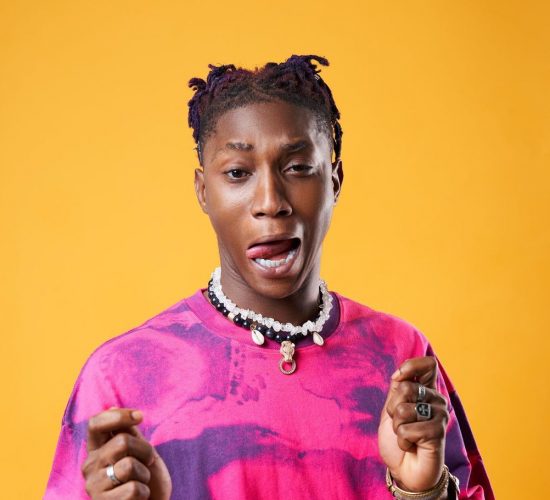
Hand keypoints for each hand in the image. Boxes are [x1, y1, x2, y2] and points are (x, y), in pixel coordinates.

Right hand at [82, 407, 171, 498]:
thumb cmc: (145, 479)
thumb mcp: (139, 451)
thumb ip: (127, 432)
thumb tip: (111, 406)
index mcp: (97, 449)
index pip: (96, 423)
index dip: (118, 416)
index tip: (140, 416)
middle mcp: (90, 466)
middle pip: (123, 441)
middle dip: (145, 450)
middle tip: (147, 463)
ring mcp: (94, 486)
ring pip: (129, 465)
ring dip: (145, 475)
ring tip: (140, 483)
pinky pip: (133, 489)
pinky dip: (144, 493)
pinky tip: (138, 499)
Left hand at [378, 356, 448, 491]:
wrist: (404, 469)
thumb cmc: (398, 438)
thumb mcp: (392, 408)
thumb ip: (397, 388)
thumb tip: (399, 373)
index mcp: (426, 391)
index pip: (429, 365)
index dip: (411, 366)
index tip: (399, 377)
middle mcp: (437, 400)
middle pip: (405, 388)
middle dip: (393, 408)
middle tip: (401, 423)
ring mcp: (440, 415)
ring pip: (402, 410)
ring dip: (397, 426)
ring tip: (407, 436)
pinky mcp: (438, 432)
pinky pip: (406, 430)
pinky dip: (402, 441)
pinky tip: (411, 446)